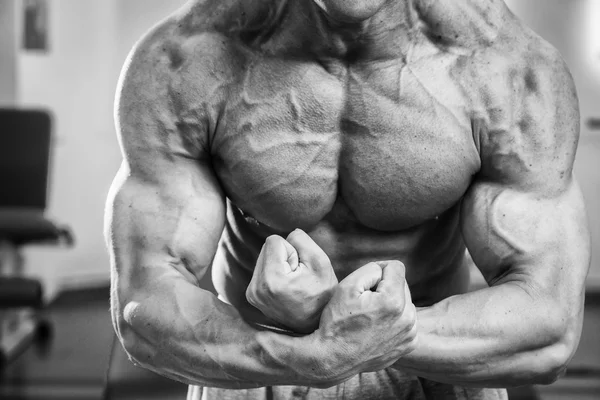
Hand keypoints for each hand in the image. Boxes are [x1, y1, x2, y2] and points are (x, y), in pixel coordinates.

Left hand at [246, 229, 337, 333]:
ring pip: (263, 257)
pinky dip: (273, 273)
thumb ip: (302, 240)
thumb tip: (288, 233)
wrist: (316, 325)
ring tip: (292, 284)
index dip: (292, 250)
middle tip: (297, 277)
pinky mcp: (251, 296)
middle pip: (266, 248)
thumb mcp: (320, 262)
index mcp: (271, 280)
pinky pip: (261, 269)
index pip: (273, 240)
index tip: (299, 270)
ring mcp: (252, 294)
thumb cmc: (322, 295)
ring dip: (279, 265)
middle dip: (284, 257)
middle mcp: (256, 288)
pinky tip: (284, 288)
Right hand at [314, 261, 417, 379]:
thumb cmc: (337, 322)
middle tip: (364, 302)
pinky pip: (406, 319)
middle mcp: (408, 317)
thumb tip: (385, 270)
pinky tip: (377, 327)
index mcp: (393, 301)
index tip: (366, 281)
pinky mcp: (409, 344)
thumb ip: (371, 269)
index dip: (379, 268)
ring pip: (405, 302)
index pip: (396, 267)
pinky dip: (394, 319)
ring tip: (370, 316)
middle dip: (385, 287)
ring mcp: (410, 333)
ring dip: (391, 303)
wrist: (334, 358)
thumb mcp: (347, 286)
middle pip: (402, 284)